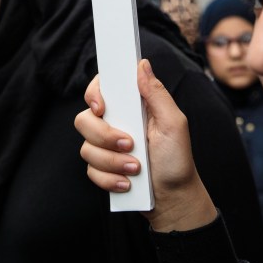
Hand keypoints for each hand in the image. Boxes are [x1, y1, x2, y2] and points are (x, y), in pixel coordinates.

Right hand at [75, 59, 216, 232]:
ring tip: (135, 169)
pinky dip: (109, 179)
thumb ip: (156, 93)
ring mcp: (105, 147)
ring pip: (86, 148)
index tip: (102, 108)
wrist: (173, 198)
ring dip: (112, 162)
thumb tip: (142, 64)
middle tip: (130, 145)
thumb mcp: (173, 124)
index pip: (101, 88)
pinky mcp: (101, 168)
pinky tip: (128, 183)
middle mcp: (114, 123)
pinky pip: (90, 170)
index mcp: (131, 107)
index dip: (94, 94)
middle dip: (105, 136)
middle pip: (85, 119)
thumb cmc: (177, 160)